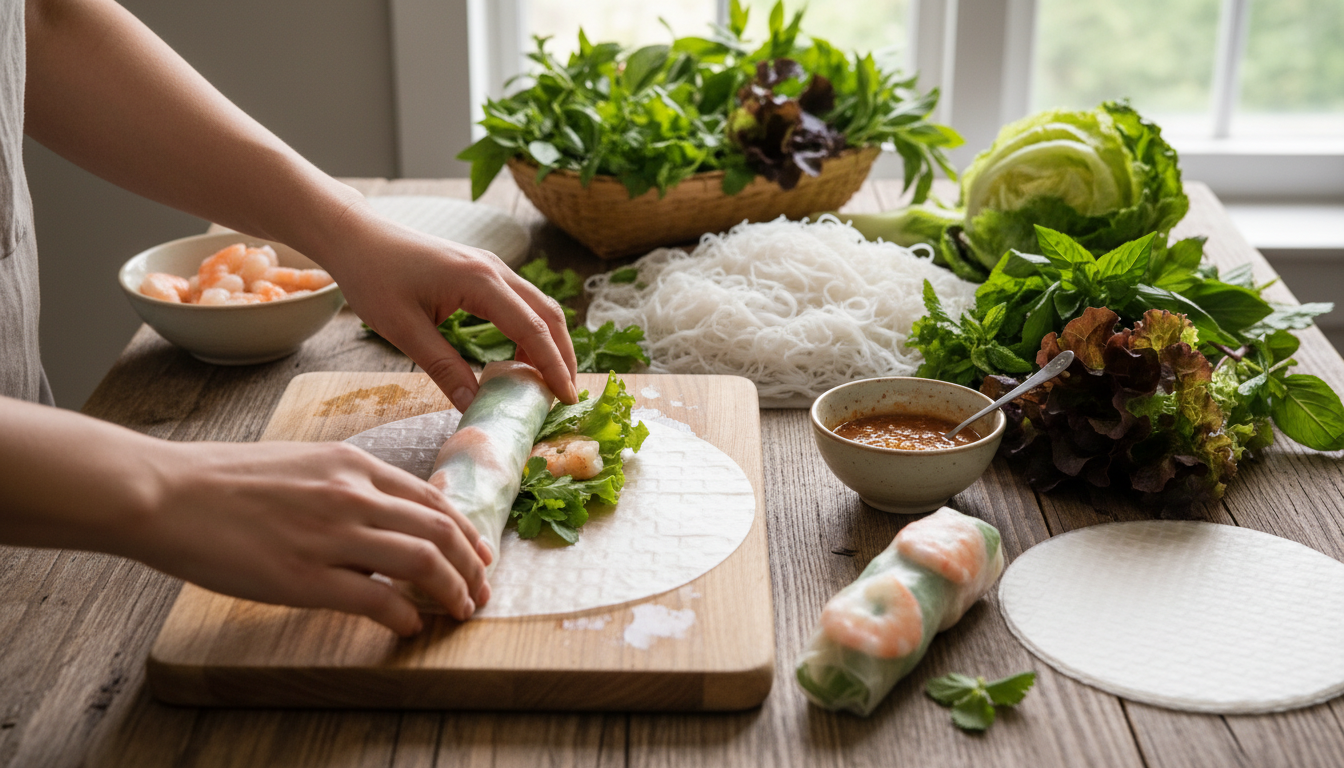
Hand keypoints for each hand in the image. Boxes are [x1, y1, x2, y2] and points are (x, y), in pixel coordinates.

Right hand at [131, 439, 492, 635]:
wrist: (166, 493)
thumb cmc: (224, 481)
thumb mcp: (301, 465)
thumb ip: (346, 488)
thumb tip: (380, 524)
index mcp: (353, 465)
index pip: (433, 500)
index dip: (466, 533)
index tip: (480, 555)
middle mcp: (353, 495)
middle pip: (441, 532)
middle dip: (472, 567)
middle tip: (480, 592)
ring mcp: (332, 536)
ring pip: (423, 563)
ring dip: (452, 592)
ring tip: (458, 612)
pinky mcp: (306, 578)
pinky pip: (378, 600)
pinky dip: (404, 618)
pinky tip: (407, 629)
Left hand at [312, 208, 578, 409]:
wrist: (357, 236)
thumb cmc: (373, 277)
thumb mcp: (403, 330)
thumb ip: (443, 368)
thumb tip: (473, 405)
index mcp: (479, 281)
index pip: (532, 329)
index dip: (553, 366)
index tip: (567, 398)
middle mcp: (495, 269)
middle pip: (548, 315)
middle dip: (563, 356)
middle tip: (567, 396)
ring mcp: (491, 266)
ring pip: (539, 306)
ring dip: (550, 343)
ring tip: (548, 382)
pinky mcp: (482, 270)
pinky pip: (521, 302)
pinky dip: (532, 330)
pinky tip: (520, 357)